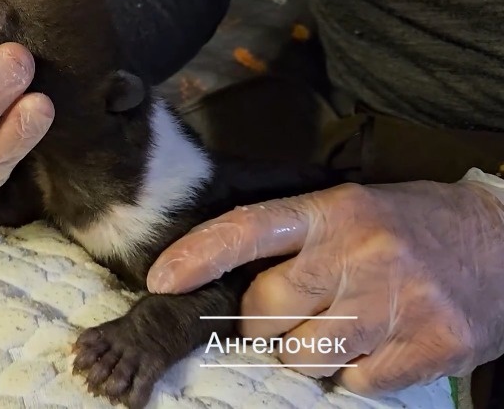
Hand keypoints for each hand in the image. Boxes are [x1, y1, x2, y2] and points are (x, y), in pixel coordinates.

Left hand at [146, 180, 503, 395]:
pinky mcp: (430, 345)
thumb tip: (225, 285)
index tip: (161, 281)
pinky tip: (377, 345)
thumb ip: (293, 242)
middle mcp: (361, 252)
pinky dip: (353, 373)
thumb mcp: (351, 209)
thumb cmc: (411, 226)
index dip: (198, 255)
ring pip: (304, 355)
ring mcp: (397, 301)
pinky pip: (354, 382)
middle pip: (266, 310)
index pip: (250, 228)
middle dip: (261, 324)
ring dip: (306, 352)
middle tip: (284, 317)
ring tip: (339, 327)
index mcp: (334, 210)